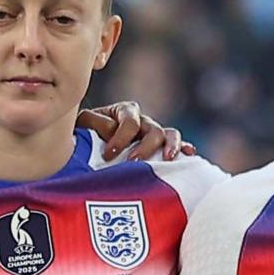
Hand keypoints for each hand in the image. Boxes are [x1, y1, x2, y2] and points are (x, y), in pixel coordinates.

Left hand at [76, 102, 193, 163]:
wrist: (87, 150)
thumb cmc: (84, 136)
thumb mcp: (83, 125)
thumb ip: (94, 123)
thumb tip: (111, 129)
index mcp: (124, 111)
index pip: (129, 121)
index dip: (120, 138)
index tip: (109, 155)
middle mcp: (143, 121)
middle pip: (153, 130)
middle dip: (145, 147)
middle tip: (133, 163)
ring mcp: (155, 135)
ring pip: (170, 135)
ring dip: (171, 146)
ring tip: (168, 159)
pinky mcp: (162, 150)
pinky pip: (179, 146)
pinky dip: (185, 149)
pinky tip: (190, 155)